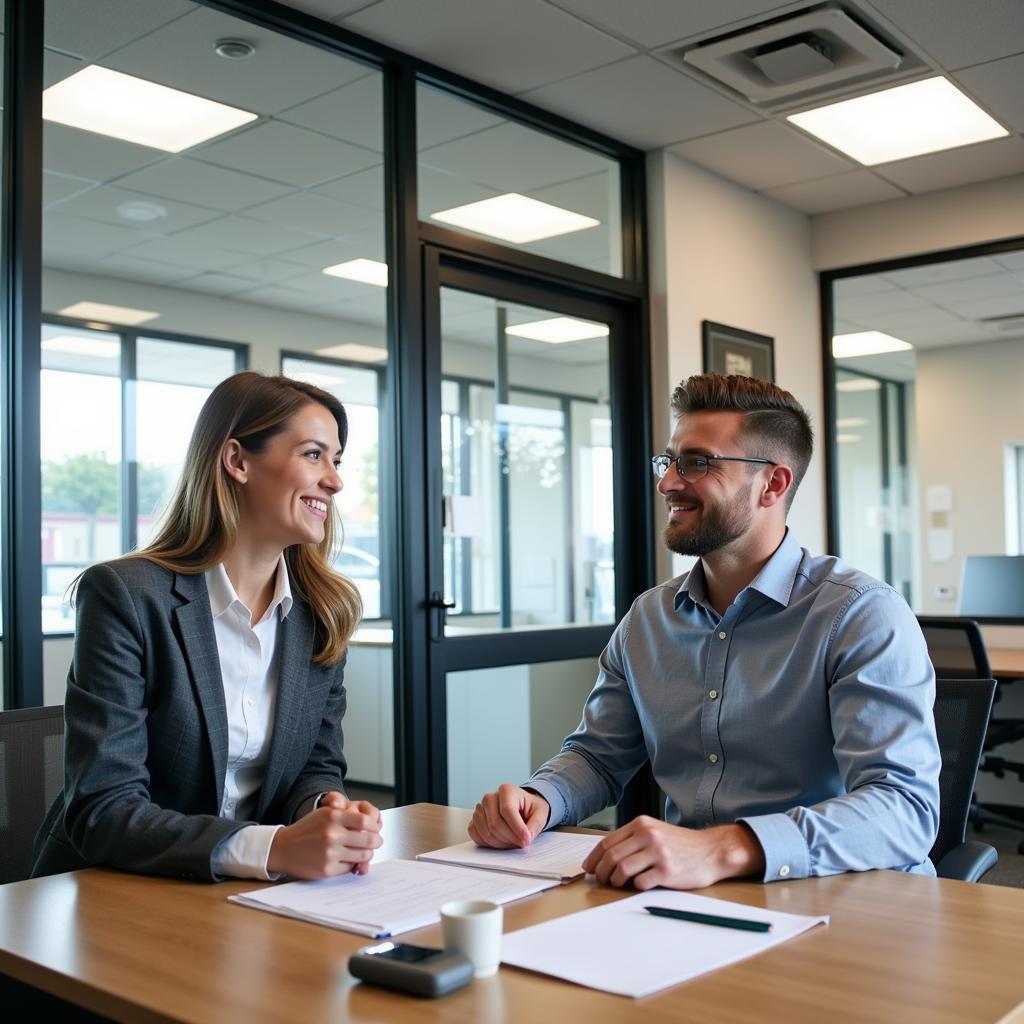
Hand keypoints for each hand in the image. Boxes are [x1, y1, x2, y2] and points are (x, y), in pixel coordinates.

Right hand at [268, 798, 382, 879]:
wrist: (284, 848)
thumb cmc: (308, 830)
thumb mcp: (325, 814)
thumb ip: (347, 816)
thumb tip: (373, 825)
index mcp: (333, 816)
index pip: (365, 820)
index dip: (374, 826)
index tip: (376, 829)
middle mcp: (332, 833)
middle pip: (369, 839)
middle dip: (376, 842)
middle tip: (376, 842)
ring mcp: (330, 853)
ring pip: (362, 855)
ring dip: (366, 854)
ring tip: (363, 852)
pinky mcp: (327, 869)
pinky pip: (350, 867)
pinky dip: (351, 864)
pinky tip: (345, 860)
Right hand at [468, 784, 549, 848]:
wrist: (521, 807)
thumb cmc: (530, 808)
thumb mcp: (540, 813)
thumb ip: (535, 825)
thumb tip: (526, 838)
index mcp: (507, 790)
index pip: (507, 810)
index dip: (517, 828)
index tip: (527, 840)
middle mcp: (490, 797)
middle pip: (495, 823)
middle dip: (510, 839)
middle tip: (522, 844)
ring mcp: (480, 808)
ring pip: (486, 831)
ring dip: (501, 843)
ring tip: (514, 842)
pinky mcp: (475, 819)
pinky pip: (475, 834)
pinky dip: (488, 843)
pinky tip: (501, 842)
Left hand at [581, 817, 764, 890]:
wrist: (710, 850)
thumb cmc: (679, 844)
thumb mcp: (654, 832)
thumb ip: (632, 840)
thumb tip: (603, 858)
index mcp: (641, 824)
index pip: (607, 842)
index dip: (594, 858)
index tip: (588, 868)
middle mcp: (648, 835)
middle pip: (611, 856)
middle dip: (601, 872)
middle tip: (601, 880)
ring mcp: (658, 852)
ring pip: (622, 869)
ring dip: (615, 881)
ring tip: (618, 884)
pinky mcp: (667, 871)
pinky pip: (641, 882)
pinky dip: (635, 886)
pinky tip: (640, 884)